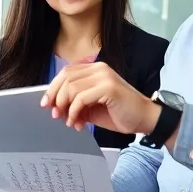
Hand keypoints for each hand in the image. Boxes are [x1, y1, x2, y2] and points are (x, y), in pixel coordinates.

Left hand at [39, 62, 159, 135]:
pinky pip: (81, 98)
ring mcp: (104, 76)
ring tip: (69, 121)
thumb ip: (75, 103)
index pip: (66, 72)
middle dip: (55, 97)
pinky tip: (77, 122)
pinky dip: (74, 111)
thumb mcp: (92, 108)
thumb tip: (55, 107)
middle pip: (65, 77)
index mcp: (95, 69)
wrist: (145, 119)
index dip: (53, 88)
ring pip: (71, 87)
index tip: (46, 103)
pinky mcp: (108, 87)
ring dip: (65, 107)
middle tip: (54, 113)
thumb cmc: (120, 113)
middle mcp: (99, 68)